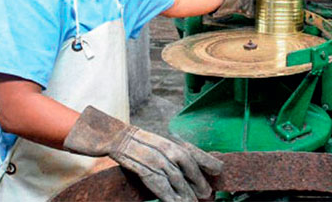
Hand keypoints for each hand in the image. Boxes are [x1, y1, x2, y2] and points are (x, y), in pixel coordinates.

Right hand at [64, 106, 222, 201]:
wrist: (112, 136)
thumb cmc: (138, 141)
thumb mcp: (158, 143)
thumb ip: (173, 152)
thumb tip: (188, 164)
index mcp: (170, 140)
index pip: (194, 151)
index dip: (208, 161)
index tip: (219, 170)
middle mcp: (164, 147)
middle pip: (186, 165)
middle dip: (198, 181)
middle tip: (206, 194)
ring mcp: (152, 157)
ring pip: (174, 177)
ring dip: (184, 192)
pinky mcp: (141, 167)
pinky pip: (157, 184)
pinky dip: (167, 195)